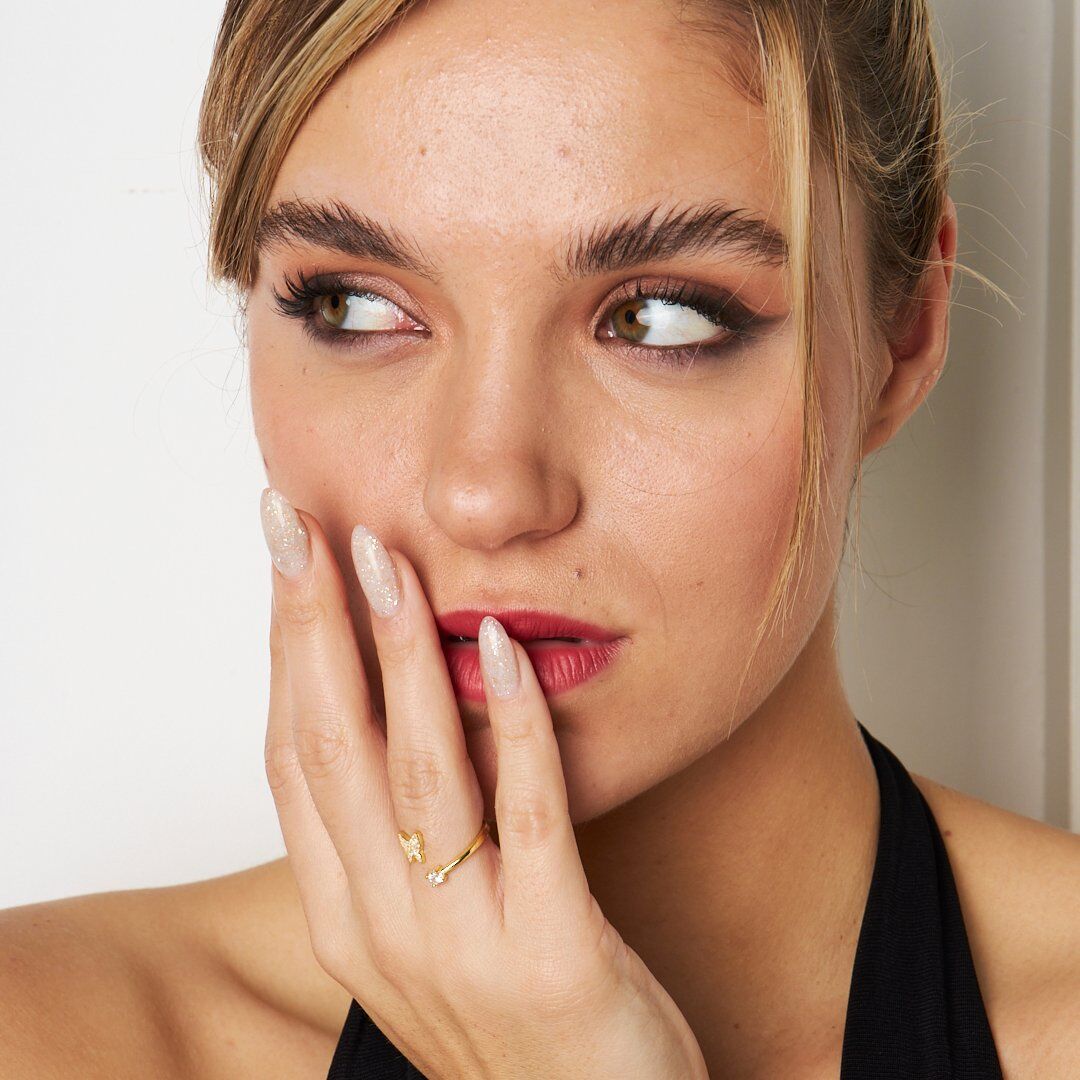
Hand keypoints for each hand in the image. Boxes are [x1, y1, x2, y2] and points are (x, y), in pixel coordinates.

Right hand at [260, 488, 708, 1079]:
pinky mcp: (554, 955)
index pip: (293, 760)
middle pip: (332, 748)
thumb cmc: (514, 1020)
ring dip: (398, 654)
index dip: (282, 652)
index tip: (284, 560)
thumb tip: (392, 711)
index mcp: (346, 918)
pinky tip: (501, 648)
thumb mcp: (429, 932)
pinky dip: (509, 725)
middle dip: (314, 625)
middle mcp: (386, 929)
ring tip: (391, 560)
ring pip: (417, 771)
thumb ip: (401, 836)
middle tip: (304, 525)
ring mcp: (463, 946)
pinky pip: (529, 817)